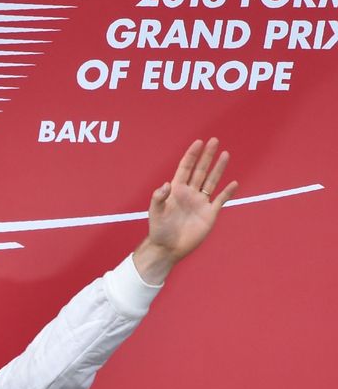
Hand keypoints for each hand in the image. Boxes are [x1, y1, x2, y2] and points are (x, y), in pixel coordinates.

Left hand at [133, 138, 238, 283]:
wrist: (168, 248)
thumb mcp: (154, 212)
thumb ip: (158, 197)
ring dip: (218, 168)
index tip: (198, 142)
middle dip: (207, 155)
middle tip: (214, 140)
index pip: (185, 168)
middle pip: (200, 170)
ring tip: (225, 154)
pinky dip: (228, 192)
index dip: (191, 155)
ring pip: (211, 181)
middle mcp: (189, 193)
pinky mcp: (209, 214)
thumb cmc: (158, 230)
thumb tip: (166, 184)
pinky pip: (220, 200)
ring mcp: (200, 203)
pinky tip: (234, 183)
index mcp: (176, 190)